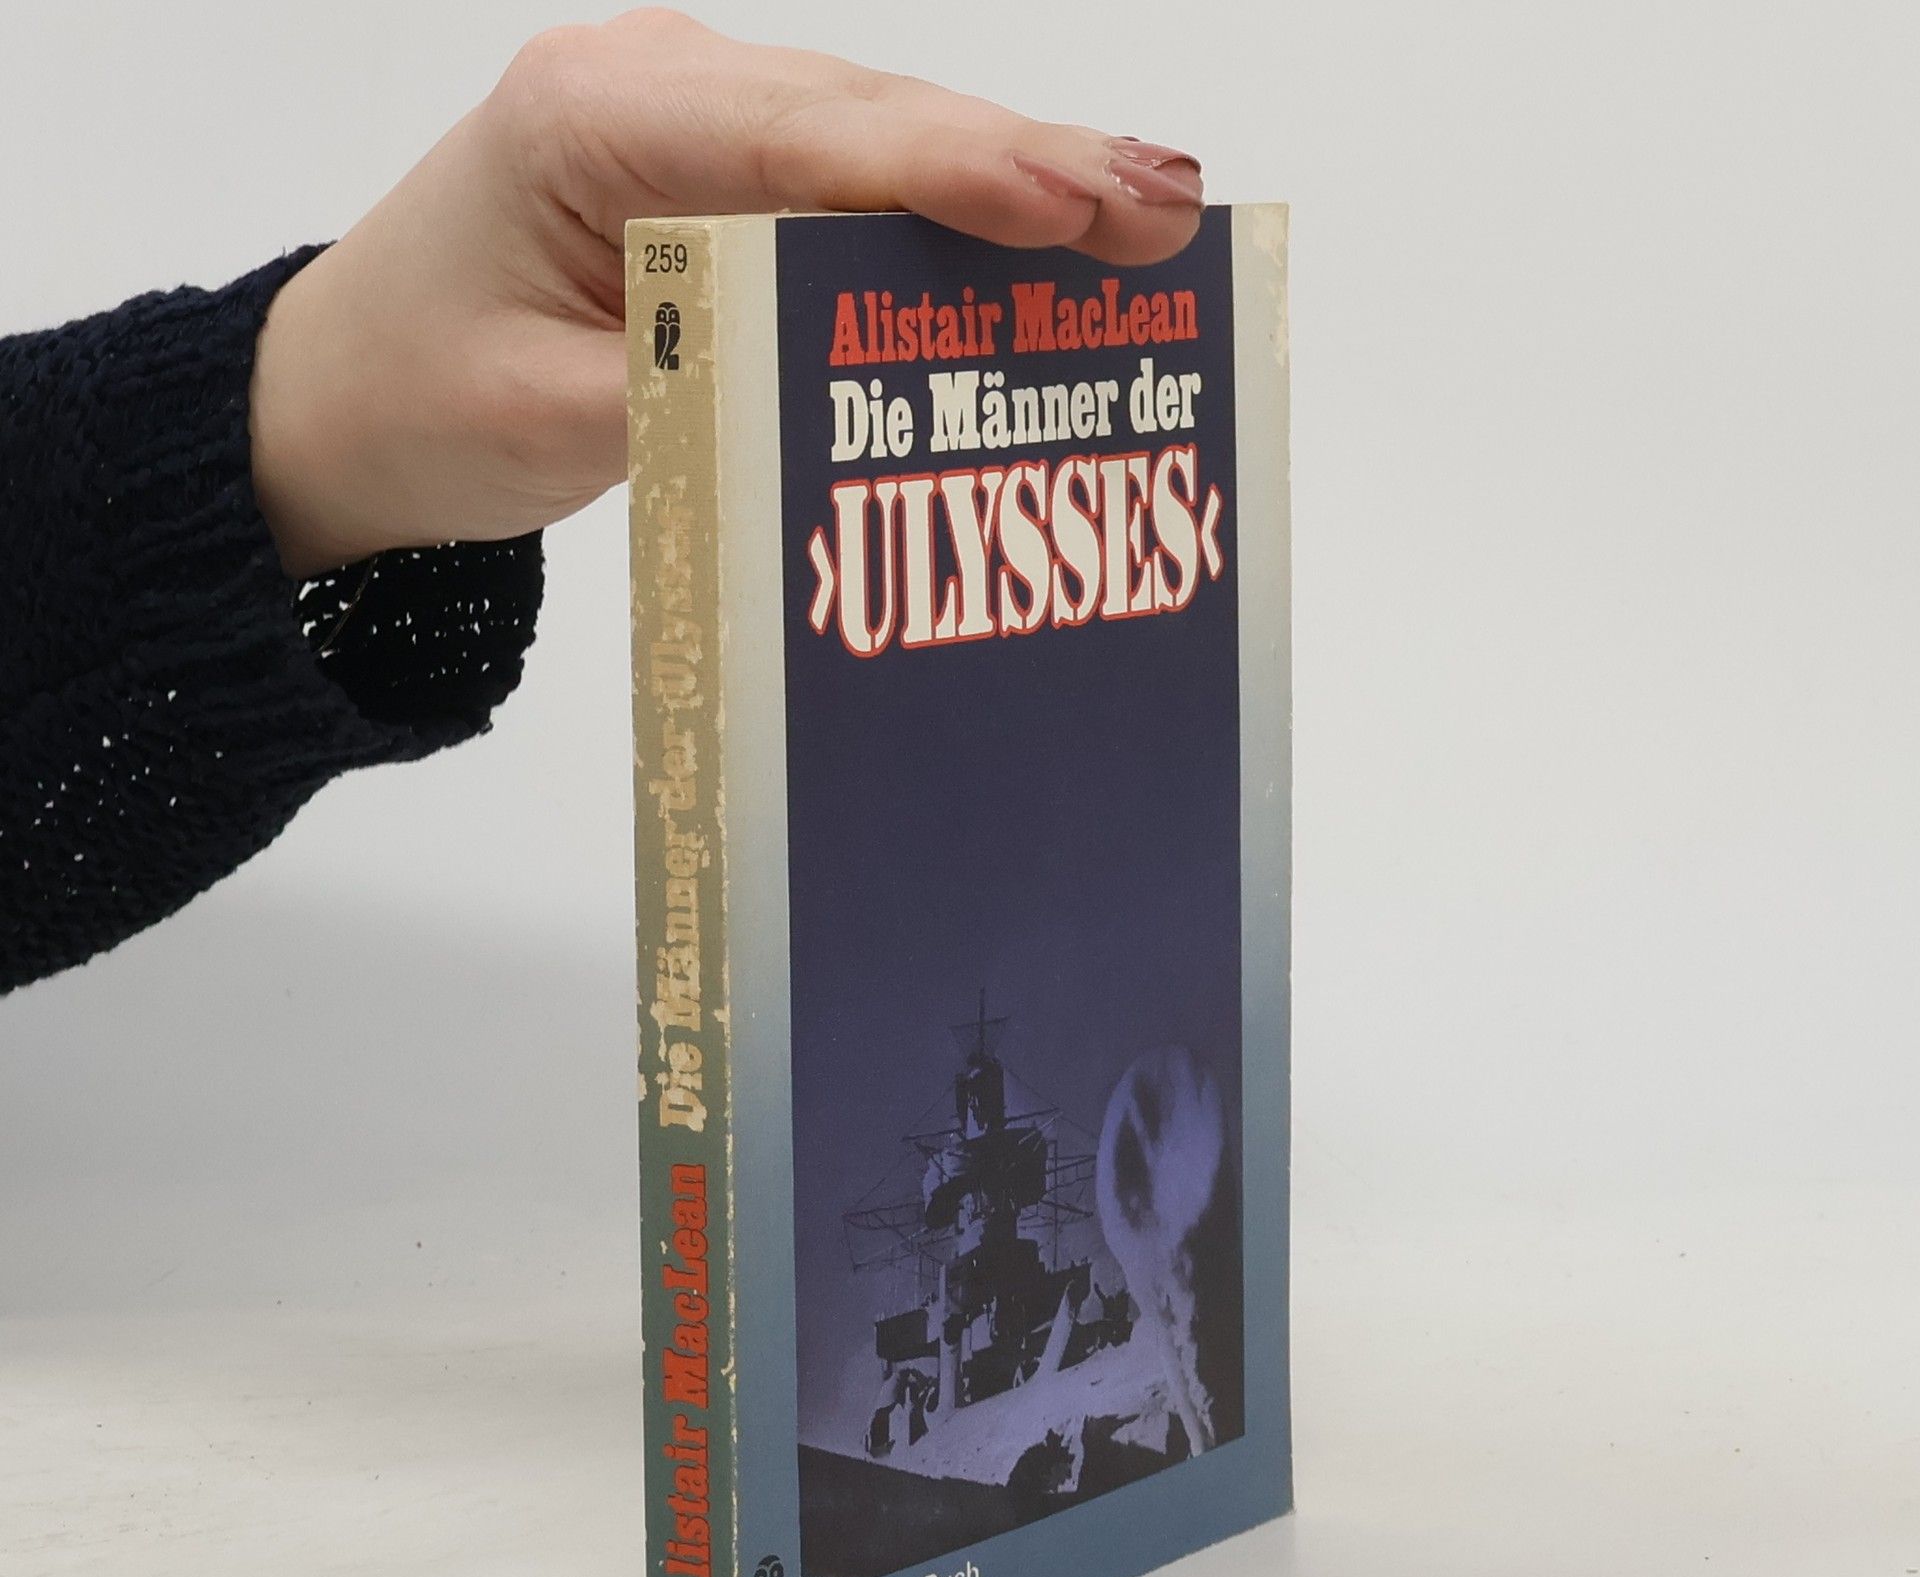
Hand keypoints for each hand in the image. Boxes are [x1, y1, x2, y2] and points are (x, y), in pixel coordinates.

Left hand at [249, 8, 1205, 578]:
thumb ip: (702, 390)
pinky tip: (1042, 241)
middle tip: (1166, 210)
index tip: (1074, 202)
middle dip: (1026, 165)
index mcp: (591, 118)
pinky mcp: (715, 171)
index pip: (806, 138)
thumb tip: (851, 386)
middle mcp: (655, 88)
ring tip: (1141, 220)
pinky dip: (945, 219)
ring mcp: (691, 120)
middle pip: (871, 119)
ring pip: (877, 141)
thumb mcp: (553, 419)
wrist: (340, 391)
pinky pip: (848, 182)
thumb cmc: (419, 394)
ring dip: (1008, 184)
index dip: (954, 170)